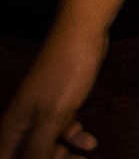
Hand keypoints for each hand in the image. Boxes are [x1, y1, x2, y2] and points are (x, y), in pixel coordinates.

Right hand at [0, 30, 106, 158]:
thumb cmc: (64, 72)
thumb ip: (38, 148)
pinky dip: (74, 136)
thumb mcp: (53, 117)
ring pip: (47, 143)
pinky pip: (61, 129)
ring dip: (65, 152)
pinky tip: (88, 141)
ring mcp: (40, 111)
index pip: (6, 158)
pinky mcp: (58, 103)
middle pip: (28, 154)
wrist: (83, 36)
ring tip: (85, 153)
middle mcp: (23, 121)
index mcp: (13, 126)